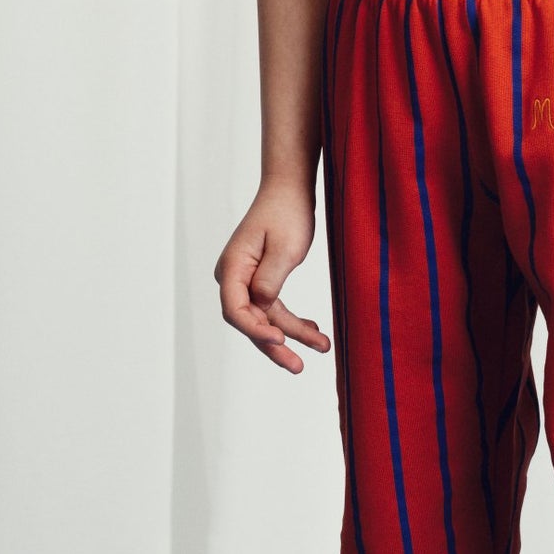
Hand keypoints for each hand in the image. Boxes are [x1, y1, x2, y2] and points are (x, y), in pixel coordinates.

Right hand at [214, 180, 332, 373]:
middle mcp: (234, 277)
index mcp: (232, 267)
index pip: (235, 310)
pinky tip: (315, 330)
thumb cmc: (286, 211)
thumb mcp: (284, 247)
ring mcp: (246, 280)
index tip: (280, 339)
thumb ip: (270, 280)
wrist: (291, 188)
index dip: (256, 330)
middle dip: (275, 345)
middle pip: (249, 321)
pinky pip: (274, 308)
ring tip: (322, 347)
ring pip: (265, 318)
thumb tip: (262, 308)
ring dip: (292, 335)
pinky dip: (294, 321)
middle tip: (298, 366)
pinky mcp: (262, 280)